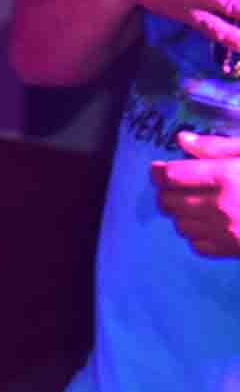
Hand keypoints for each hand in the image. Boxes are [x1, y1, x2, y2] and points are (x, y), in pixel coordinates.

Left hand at [154, 133, 239, 259]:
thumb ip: (219, 146)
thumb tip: (182, 139)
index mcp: (227, 177)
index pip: (171, 177)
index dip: (159, 172)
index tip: (160, 168)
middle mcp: (223, 207)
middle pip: (169, 202)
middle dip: (165, 192)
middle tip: (174, 185)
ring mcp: (230, 233)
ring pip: (180, 225)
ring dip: (179, 214)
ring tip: (192, 203)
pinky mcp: (237, 251)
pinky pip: (198, 246)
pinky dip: (195, 234)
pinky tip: (208, 223)